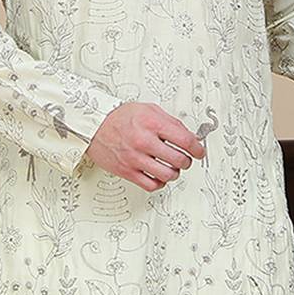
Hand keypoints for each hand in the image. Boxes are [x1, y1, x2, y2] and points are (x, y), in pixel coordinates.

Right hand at [86, 102, 206, 190]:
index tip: (199, 152)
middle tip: (185, 159)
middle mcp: (144, 141)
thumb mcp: (149, 110)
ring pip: (168, 175)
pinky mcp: (127, 171)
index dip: (198, 149)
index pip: (185, 140)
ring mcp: (135, 158)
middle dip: (187, 161)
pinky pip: (152, 184)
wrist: (94, 125)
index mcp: (152, 124)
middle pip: (179, 160)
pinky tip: (159, 175)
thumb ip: (170, 122)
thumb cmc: (120, 117)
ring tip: (172, 167)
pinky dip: (160, 182)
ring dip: (174, 173)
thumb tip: (189, 136)